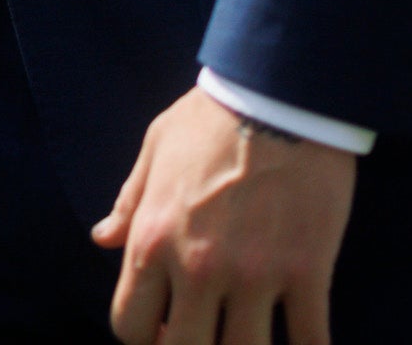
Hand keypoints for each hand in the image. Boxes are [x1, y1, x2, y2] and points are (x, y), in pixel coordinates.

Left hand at [95, 87, 356, 344]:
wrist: (279, 91)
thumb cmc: (212, 116)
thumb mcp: (155, 148)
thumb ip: (129, 201)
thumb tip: (102, 239)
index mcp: (154, 238)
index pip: (129, 327)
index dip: (145, 338)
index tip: (165, 329)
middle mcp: (198, 266)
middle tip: (208, 334)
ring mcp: (254, 274)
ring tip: (250, 335)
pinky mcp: (306, 270)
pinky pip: (309, 338)